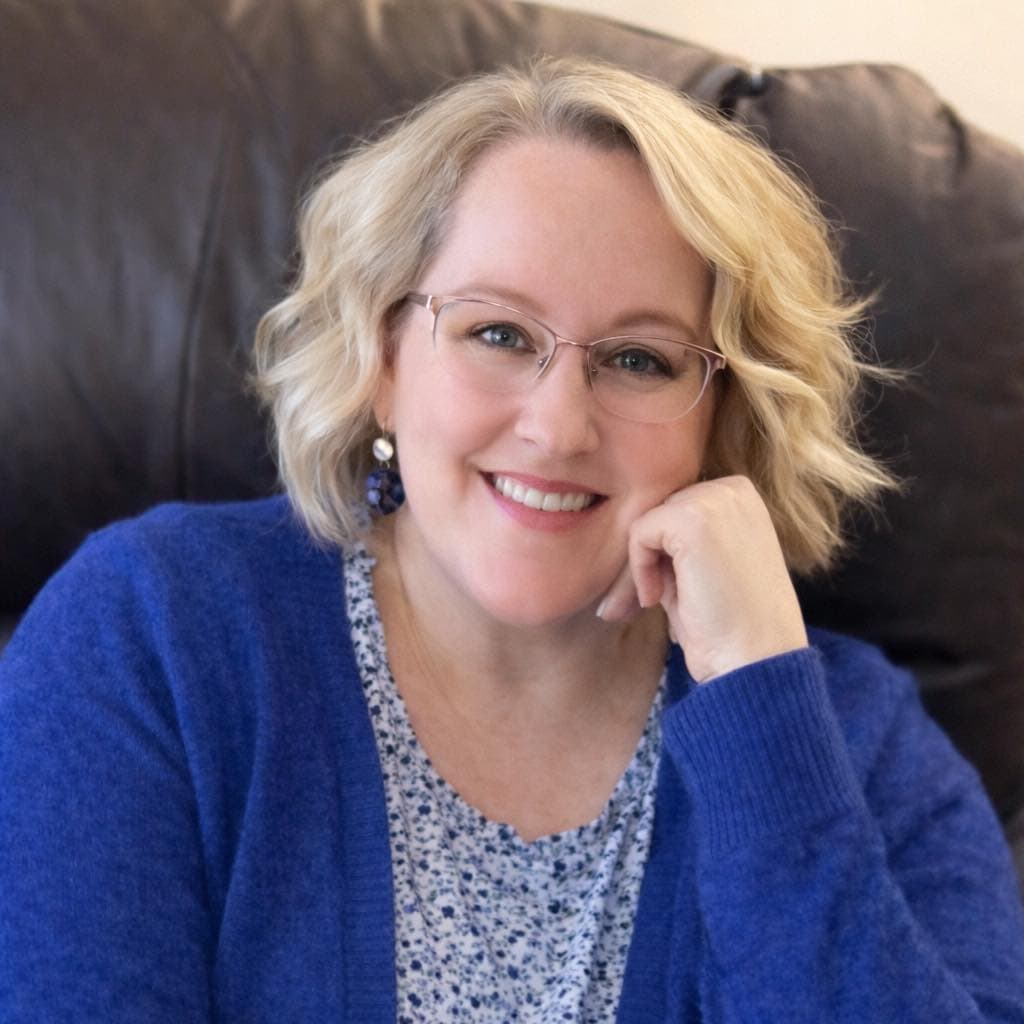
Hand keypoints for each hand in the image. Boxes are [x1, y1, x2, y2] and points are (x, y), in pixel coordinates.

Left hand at [598, 475, 807, 682]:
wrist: (756, 659)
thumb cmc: (730, 622)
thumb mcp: (702, 567)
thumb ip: (673, 540)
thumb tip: (624, 527)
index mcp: (740, 496)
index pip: (675, 506)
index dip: (662, 549)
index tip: (664, 587)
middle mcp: (733, 489)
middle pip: (658, 509)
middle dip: (646, 556)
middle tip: (648, 599)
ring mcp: (715, 500)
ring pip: (646, 520)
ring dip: (640, 564)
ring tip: (655, 601)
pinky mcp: (693, 520)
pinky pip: (639, 532)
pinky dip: (638, 568)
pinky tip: (657, 599)